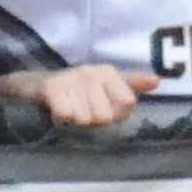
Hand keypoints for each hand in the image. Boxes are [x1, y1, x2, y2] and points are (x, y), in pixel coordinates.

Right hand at [35, 62, 155, 128]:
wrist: (35, 85)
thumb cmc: (76, 89)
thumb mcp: (105, 86)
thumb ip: (131, 85)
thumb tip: (157, 81)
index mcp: (108, 72)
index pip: (127, 103)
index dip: (116, 113)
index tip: (104, 108)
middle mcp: (91, 72)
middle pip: (105, 116)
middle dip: (93, 119)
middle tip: (82, 109)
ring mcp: (71, 78)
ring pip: (85, 119)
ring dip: (75, 119)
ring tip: (69, 108)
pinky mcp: (51, 87)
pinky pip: (66, 115)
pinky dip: (60, 118)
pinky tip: (57, 110)